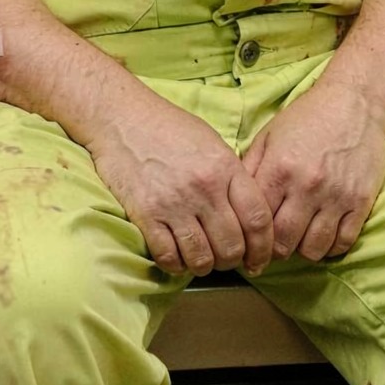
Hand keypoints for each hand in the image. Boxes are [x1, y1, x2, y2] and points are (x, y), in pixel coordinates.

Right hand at [87, 88, 274, 276]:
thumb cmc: (168, 127)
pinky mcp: (145, 214)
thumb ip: (232, 176)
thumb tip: (248, 212)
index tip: (259, 259)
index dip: (263, 247)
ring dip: (205, 266)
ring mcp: (173, 203)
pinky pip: (168, 256)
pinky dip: (176, 265)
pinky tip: (177, 258)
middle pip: (232, 245)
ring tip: (202, 261)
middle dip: (234, 261)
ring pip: (202, 257)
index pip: (258, 220)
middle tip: (228, 261)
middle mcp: (203, 188)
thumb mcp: (211, 142)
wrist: (121, 118)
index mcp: (225, 168)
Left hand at [243, 79, 384, 260]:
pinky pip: (343, 242)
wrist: (353, 103)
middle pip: (284, 242)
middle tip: (271, 250)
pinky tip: (321, 238)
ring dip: (302, 251)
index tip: (248, 242)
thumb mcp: (268, 137)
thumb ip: (250, 169)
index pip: (257, 221)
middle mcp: (306, 186)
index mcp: (278, 169)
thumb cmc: (306, 119)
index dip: (249, 237)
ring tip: (296, 242)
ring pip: (313, 249)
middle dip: (273, 252)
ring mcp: (336, 196)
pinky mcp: (361, 201)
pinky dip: (330, 248)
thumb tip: (230, 201)